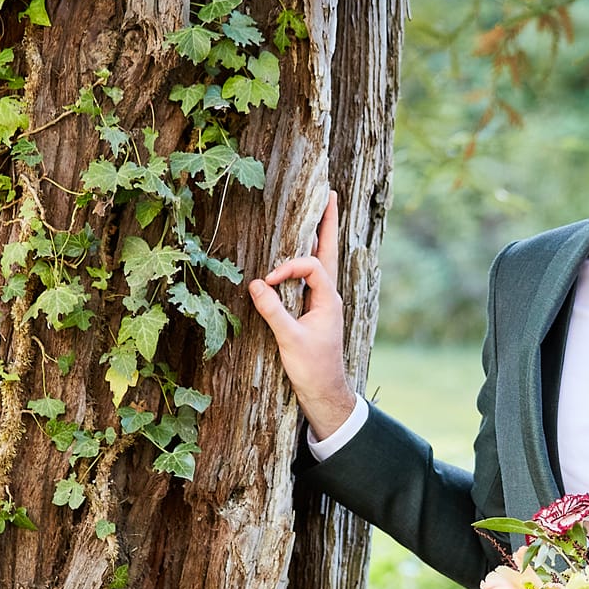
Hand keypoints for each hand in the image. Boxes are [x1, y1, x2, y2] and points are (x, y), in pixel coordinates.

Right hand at [248, 191, 357, 438]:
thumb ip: (273, 311)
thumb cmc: (312, 368)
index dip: (289, 268)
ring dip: (320, 238)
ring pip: (323, 263)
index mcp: (329, 300)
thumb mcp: (289, 340)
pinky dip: (307, 260)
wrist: (325, 392)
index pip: (311, 267)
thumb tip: (256, 284)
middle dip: (328, 224)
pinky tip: (302, 253)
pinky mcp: (316, 312)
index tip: (269, 281)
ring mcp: (324, 304)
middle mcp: (330, 297)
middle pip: (329, 252)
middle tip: (332, 195)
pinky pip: (313, 278)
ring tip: (322, 212)